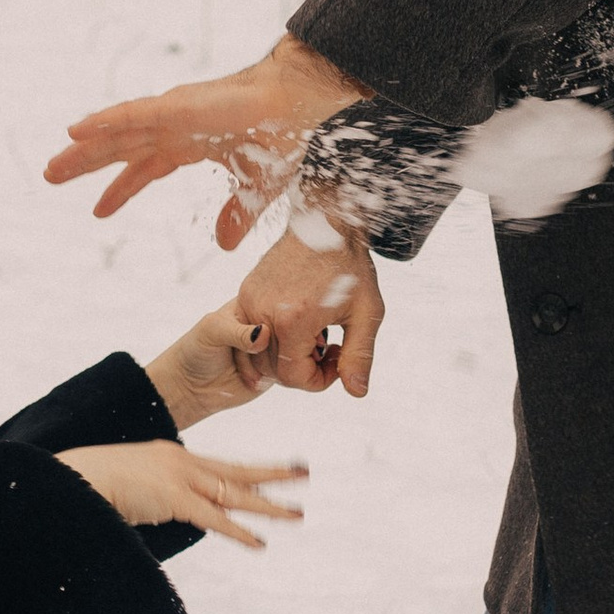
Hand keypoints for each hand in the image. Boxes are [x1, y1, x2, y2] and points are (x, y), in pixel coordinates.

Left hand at [46, 36, 367, 246]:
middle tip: (52, 177)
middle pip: (120, 148)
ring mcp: (173, 114)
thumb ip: (236, 215)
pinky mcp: (177, 106)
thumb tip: (224, 245)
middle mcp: (174, 127)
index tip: (98, 210)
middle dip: (86, 163)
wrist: (297, 107)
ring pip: (117, 132)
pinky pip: (131, 115)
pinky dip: (102, 122)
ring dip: (83, 148)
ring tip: (52, 167)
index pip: (145, 168)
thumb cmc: (281, 137)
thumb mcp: (254, 189)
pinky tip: (75, 129)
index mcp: (190, 144)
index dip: (121, 189)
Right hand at [57, 442, 308, 547]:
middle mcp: (182, 462)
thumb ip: (151, 499)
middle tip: (305, 473)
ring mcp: (180, 478)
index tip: (272, 474)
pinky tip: (260, 543)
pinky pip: (215, 518)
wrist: (70, 478)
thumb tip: (157, 515)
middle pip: (238, 470)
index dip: (248, 472)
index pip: (219, 466)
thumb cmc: (89, 485)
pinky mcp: (173, 498)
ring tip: (297, 514)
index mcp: (172, 456)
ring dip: (269, 506)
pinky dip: (239, 533)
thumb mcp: (129, 487)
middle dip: (274, 473)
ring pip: (235, 493)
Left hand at [146, 301, 278, 431]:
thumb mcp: (213, 332)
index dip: (274, 318)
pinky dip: (270, 377)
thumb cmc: (196, 350)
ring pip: (287, 353)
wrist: (191, 386)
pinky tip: (251, 380)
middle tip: (242, 356)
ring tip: (240, 370)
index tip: (258, 334)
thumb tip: (265, 333)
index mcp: (251, 306)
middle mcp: (265, 326)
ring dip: (267, 365)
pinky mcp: (274, 371)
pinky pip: (285, 373)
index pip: (275, 305)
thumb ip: (239, 331)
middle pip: (286, 330)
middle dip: (268, 347)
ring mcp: (271, 349)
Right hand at [237, 216, 384, 396]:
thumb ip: (359, 356)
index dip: (318, 381)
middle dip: (303, 369)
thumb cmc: (350, 268)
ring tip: (316, 336)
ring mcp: (249, 300)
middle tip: (330, 347)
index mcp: (292, 320)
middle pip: (273, 369)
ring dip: (287, 355)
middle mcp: (263, 311)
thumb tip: (356, 393)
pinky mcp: (245, 291)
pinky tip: (300, 324)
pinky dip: (273, 338)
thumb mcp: (367, 313)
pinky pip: (252, 331)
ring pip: (259, 353)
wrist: (326, 221)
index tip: (337, 359)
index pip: (293, 378)